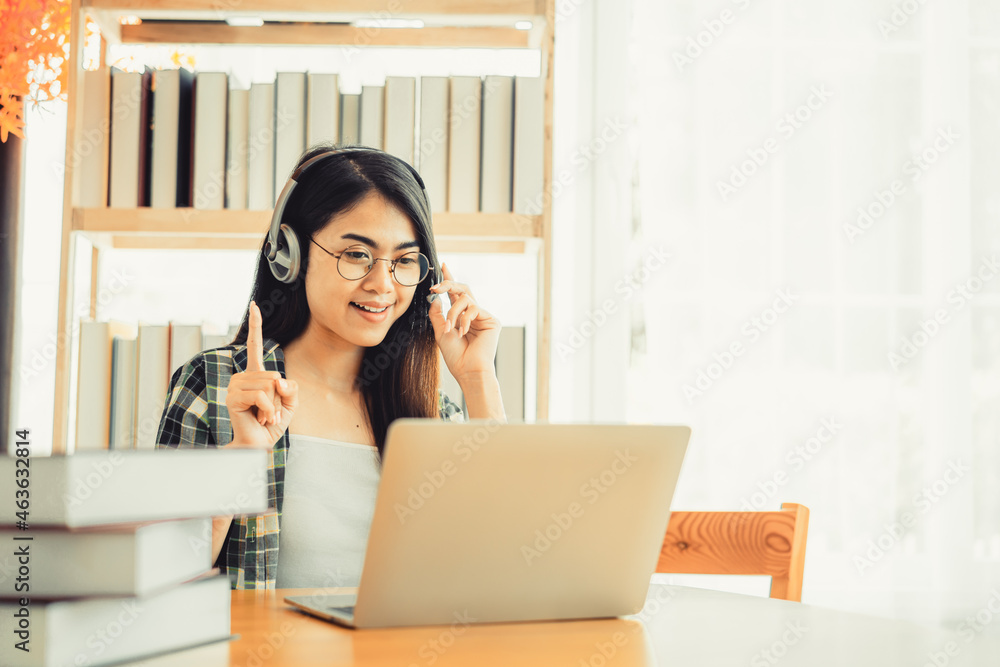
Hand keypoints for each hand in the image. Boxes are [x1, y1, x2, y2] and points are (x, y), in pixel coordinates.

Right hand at [224, 300, 297, 448]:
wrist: (258, 445)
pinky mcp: (232, 398)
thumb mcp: (290, 403)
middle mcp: (242, 377)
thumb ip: (291, 388)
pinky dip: (269, 410)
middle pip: (273, 375)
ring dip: (274, 406)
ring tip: (264, 416)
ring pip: (268, 385)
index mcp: (255, 374)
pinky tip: (262, 419)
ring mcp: (235, 387)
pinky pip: (262, 396)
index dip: (255, 325)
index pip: (255, 346)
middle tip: (269, 412)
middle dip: (279, 397)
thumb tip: (278, 379)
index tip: (254, 306)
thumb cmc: (272, 423)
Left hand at [428, 263, 501, 384]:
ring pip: (465, 299)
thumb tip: (435, 298)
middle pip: (463, 289)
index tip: (443, 266)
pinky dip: (464, 320)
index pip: (455, 294)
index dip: (449, 280)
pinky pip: (474, 308)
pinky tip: (462, 332)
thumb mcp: (440, 332)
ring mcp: (483, 316)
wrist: (468, 370)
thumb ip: (437, 314)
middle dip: (449, 284)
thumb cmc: (455, 355)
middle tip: (435, 287)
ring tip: (451, 328)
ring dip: (453, 313)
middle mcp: (473, 314)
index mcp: (461, 316)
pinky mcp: (492, 320)